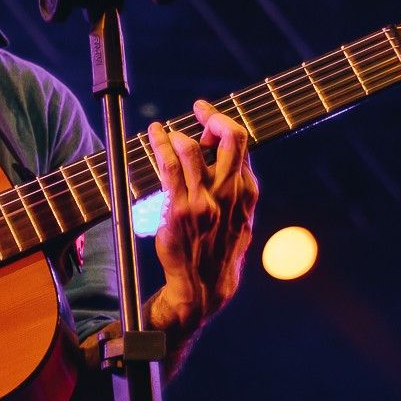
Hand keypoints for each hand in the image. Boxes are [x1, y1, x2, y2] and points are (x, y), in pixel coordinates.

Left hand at [144, 99, 257, 349]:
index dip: (225, 127)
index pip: (243, 148)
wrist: (202, 291)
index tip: (210, 118)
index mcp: (247, 196)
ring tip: (166, 131)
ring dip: (179, 133)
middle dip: (214, 117)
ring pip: (195, 149)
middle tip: (199, 109)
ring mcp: (205, 202)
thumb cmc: (216, 256)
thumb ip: (237, 196)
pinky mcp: (179, 210)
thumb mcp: (238, 225)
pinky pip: (169, 166)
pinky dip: (161, 144)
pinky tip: (154, 135)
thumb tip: (234, 167)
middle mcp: (230, 195)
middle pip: (231, 139)